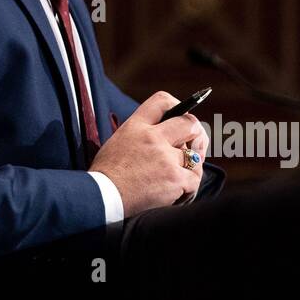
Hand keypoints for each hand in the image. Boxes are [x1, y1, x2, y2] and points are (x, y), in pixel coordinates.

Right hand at [89, 92, 207, 216]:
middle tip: (194, 144)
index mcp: (136, 125)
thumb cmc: (107, 173)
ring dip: (190, 167)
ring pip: (195, 156)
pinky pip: (194, 179)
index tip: (182, 117)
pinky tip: (176, 193)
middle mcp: (153, 137)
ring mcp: (166, 157)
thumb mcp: (118, 141)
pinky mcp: (175, 178)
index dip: (178, 105)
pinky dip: (188, 188)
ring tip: (178, 176)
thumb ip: (141, 133)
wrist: (103, 198)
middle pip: (190, 124)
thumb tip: (165, 134)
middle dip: (196, 134)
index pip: (162, 101)